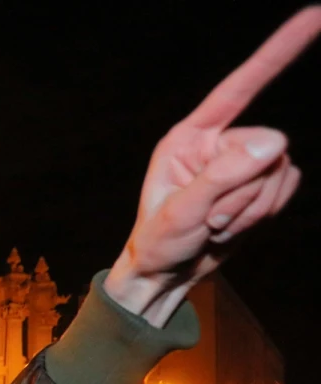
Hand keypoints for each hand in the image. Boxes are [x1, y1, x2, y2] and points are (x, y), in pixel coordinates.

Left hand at [104, 8, 320, 327]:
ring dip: (253, 208)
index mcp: (189, 137)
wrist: (165, 276)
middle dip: (244, 192)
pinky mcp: (259, 184)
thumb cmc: (159, 242)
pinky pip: (286, 188)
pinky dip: (264, 213)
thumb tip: (275, 140)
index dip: (278, 52)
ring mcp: (241, 163)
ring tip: (216, 226)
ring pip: (281, 170)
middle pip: (269, 147)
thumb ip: (224, 176)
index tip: (316, 14)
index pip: (240, 87)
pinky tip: (233, 228)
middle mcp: (218, 142)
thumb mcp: (183, 212)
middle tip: (210, 221)